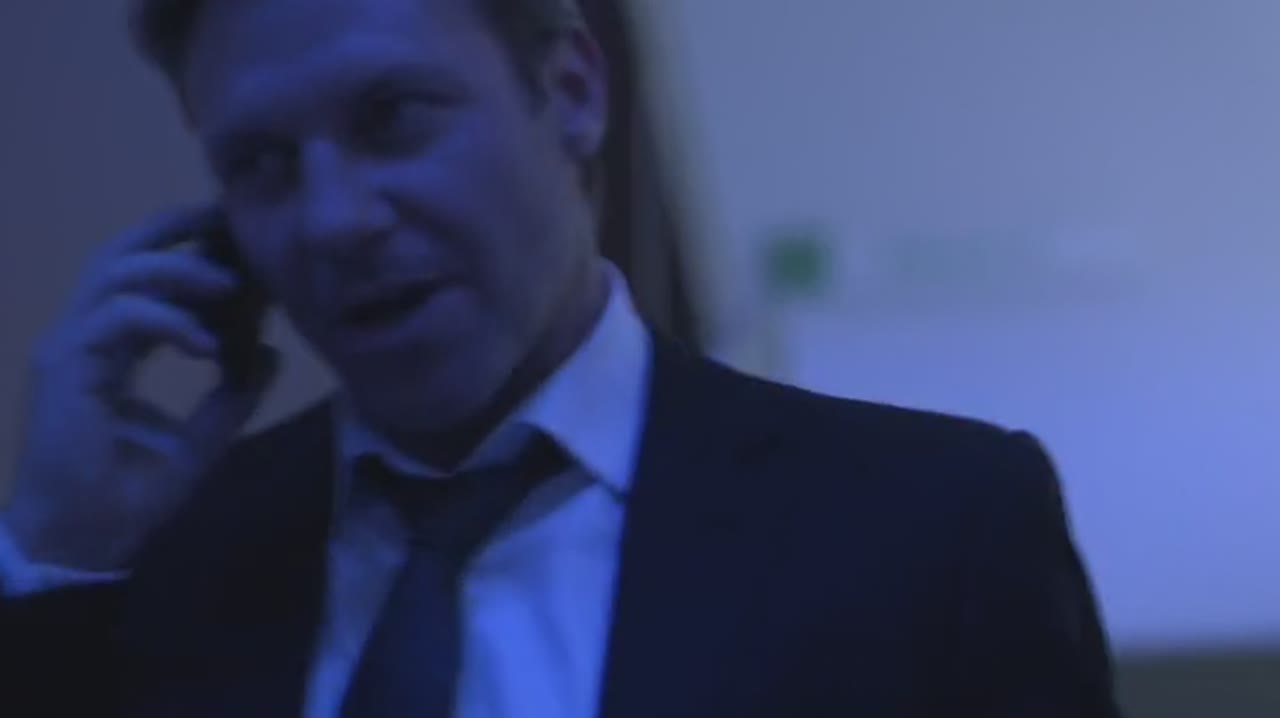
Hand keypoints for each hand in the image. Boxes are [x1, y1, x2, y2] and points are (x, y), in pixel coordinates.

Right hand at [2, 207, 278, 571]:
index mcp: (110, 348)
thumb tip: (272, 353)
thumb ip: (232, 396)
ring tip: (232, 287)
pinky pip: (116, 318)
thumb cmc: (128, 499)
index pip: (144, 278)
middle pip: (122, 254)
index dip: (188, 252)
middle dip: (177, 230)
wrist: (81, 545)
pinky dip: (166, 320)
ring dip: (179, 271)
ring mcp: (70, 348)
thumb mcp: (199, 441)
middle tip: (231, 221)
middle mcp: (85, 338)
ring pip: (116, 274)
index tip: (240, 242)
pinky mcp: (66, 368)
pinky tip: (208, 345)